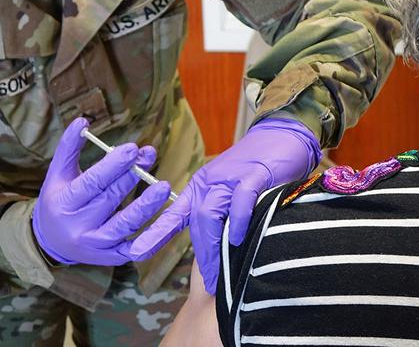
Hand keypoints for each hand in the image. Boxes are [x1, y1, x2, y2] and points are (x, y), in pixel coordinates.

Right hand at [32, 117, 171, 265]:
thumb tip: (83, 121)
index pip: (92, 182)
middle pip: (110, 198)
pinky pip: (136, 249)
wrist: (51, 242)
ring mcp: (96, 245)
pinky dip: (153, 237)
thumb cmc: (58, 200)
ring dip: (146, 206)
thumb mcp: (58, 174)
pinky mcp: (111, 257)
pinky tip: (169, 220)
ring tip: (163, 186)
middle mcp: (79, 226)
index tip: (132, 149)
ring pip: (125, 225)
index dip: (113, 166)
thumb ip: (69, 147)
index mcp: (64, 203)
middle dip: (132, 176)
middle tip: (149, 155)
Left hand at [130, 118, 320, 291]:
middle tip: (213, 283)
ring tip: (223, 271)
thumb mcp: (231, 190)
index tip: (137, 253)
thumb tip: (218, 249)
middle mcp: (211, 181)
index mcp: (201, 186)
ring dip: (215, 245)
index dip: (156, 234)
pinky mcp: (254, 175)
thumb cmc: (257, 168)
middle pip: (196, 220)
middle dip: (202, 255)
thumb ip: (222, 214)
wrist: (282, 135)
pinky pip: (240, 200)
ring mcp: (231, 177)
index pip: (174, 214)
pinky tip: (240, 238)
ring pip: (211, 212)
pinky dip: (239, 221)